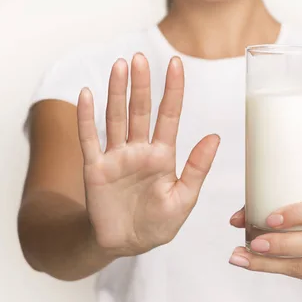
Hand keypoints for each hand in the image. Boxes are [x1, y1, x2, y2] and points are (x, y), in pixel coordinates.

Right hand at [77, 53, 219, 255]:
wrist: (126, 244)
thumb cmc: (158, 223)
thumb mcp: (184, 199)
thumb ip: (197, 168)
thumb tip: (215, 136)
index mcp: (163, 155)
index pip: (169, 115)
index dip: (173, 90)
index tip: (176, 63)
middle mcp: (139, 150)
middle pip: (140, 110)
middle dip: (141, 84)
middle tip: (140, 58)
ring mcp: (116, 157)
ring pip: (116, 118)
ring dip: (116, 92)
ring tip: (119, 66)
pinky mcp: (95, 168)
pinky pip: (89, 139)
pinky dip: (86, 117)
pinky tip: (86, 94)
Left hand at [228, 200, 301, 283]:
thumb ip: (273, 205)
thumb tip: (236, 219)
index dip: (297, 214)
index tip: (270, 218)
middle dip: (281, 245)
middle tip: (254, 243)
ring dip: (267, 263)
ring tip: (241, 257)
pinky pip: (296, 274)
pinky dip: (270, 268)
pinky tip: (252, 262)